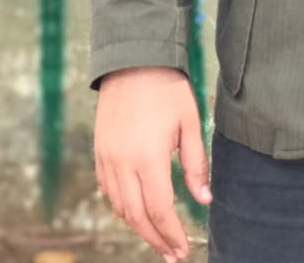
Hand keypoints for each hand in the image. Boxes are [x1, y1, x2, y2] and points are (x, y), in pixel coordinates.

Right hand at [94, 66, 210, 261]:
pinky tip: (135, 213)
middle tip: (172, 255)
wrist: (132, 60)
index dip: (172, 234)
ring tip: (158, 239)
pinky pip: (108, 191)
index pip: (160, 209)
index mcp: (148, 158)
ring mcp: (107, 159)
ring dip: (138, 227)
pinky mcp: (99, 152)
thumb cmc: (167, 88)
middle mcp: (122, 163)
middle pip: (137, 216)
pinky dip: (122, 208)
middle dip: (156, 239)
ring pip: (120, 207)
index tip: (183, 249)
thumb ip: (196, 164)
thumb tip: (205, 200)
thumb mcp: (190, 122)